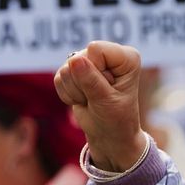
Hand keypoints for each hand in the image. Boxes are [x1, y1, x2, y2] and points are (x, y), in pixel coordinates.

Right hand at [55, 42, 147, 170]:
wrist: (109, 135)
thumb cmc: (116, 119)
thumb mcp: (107, 102)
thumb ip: (91, 80)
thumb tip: (75, 60)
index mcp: (126, 57)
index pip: (96, 49)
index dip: (95, 72)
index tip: (108, 90)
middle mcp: (108, 54)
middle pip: (79, 58)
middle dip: (83, 84)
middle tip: (98, 98)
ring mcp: (90, 60)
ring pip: (66, 69)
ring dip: (75, 91)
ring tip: (91, 100)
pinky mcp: (74, 70)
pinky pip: (58, 77)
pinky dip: (67, 94)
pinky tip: (82, 99)